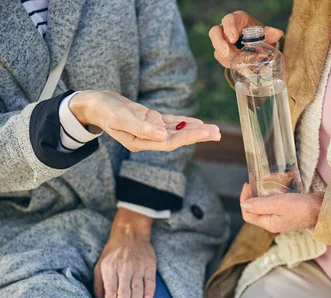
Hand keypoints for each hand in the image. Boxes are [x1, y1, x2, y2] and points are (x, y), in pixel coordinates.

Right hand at [70, 90, 220, 151]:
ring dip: (196, 130)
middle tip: (218, 134)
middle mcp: (148, 139)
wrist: (93, 103)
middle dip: (198, 136)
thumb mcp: (121, 117)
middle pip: (178, 138)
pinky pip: (172, 123)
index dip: (189, 137)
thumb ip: (142, 128)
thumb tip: (163, 136)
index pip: (170, 142)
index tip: (206, 133)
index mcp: (141, 142)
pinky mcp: (151, 121)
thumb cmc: (104, 110)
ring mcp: (151, 130)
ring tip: (214, 131)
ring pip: (177, 131)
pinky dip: (185, 122)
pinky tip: (199, 124)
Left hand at [94, 208, 156, 297]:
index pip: (111, 294)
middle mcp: (124, 269)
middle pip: (123, 294)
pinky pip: (150, 280)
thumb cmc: (113, 253)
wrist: (130, 233)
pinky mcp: (149, 265)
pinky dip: (149, 290)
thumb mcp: (100, 266)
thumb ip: (100, 286)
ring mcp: (137, 267)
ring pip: (137, 289)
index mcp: (110, 270)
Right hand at [209, 11, 283, 67]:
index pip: (229, 19)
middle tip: (227, 53)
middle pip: (215, 32)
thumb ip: (270, 34)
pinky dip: (229, 64)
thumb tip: (277, 33)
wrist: (259, 48)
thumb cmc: (261, 37)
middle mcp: (227, 29)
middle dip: (219, 43)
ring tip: (241, 64)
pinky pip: (221, 59)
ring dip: (228, 58)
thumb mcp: (266, 35)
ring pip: (217, 48)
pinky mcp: (222, 52)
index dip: (229, 28)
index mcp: (238, 20)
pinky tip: (240, 67)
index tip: (233, 38)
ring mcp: (223, 41)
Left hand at [239, 183, 323, 233]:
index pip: (248, 215)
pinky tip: (278, 187)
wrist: (323, 209)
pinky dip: (275, 195)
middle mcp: (275, 223)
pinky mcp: (290, 212)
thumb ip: (260, 205)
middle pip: (256, 211)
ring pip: (267, 206)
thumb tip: (244, 205)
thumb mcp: (278, 205)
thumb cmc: (302, 208)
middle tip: (255, 183)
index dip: (244, 200)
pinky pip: (277, 204)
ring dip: (264, 195)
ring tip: (265, 184)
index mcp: (269, 224)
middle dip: (253, 196)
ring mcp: (283, 218)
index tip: (248, 185)